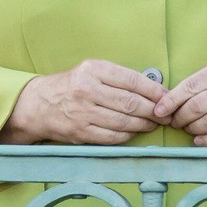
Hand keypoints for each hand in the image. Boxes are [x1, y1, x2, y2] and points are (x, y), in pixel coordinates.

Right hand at [0, 59, 168, 145]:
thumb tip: (154, 88)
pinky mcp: (79, 133)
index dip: (155, 90)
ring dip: (144, 125)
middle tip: (166, 114)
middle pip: (130, 103)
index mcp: (94, 70)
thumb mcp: (94, 70)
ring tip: (154, 123)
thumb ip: (120, 77)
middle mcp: (88, 90)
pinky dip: (128, 135)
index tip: (167, 96)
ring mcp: (82, 113)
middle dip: (153, 110)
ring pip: (123, 122)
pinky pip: (111, 137)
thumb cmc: (74, 84)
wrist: (39, 104)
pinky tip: (135, 131)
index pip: (133, 80)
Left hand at [154, 58, 206, 146]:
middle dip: (180, 118)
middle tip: (176, 123)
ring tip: (189, 130)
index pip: (190, 85)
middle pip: (196, 106)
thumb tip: (168, 101)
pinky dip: (206, 141)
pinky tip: (200, 140)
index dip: (170, 101)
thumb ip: (202, 83)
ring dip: (192, 130)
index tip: (159, 111)